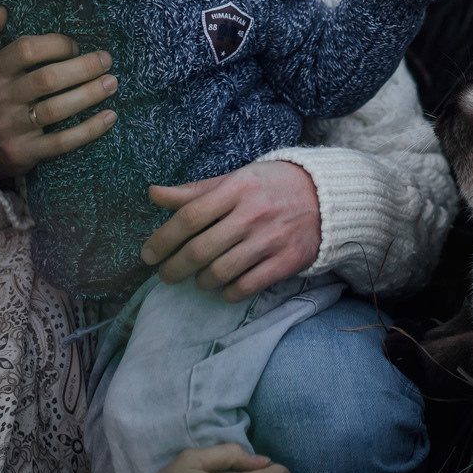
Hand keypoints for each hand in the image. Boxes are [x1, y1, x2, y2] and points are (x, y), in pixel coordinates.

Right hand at [0, 6, 118, 183]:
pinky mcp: (24, 152)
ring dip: (90, 95)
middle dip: (83, 67)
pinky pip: (61, 142)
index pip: (26, 50)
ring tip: (112, 83)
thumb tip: (1, 10)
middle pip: (47, 80)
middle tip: (106, 60)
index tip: (75, 45)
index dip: (57, 44)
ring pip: (56, 110)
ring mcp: (11, 128)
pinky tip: (109, 117)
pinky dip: (89, 130)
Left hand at [143, 160, 322, 301]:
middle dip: (175, 268)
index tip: (147, 255)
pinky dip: (229, 292)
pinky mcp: (287, 261)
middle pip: (200, 249)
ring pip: (221, 271)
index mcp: (236, 188)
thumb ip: (195, 191)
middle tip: (166, 275)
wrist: (326, 196)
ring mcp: (270, 239)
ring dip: (201, 281)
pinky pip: (247, 285)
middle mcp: (252, 213)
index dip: (163, 239)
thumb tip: (153, 194)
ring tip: (198, 279)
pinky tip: (224, 289)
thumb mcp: (235, 179)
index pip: (189, 216)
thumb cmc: (271, 186)